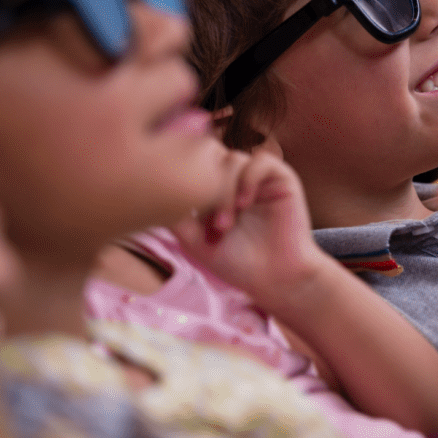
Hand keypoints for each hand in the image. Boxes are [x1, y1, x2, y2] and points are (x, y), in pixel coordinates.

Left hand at [171, 149, 327, 303]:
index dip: (188, 185)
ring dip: (226, 190)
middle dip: (207, 189)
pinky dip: (248, 179)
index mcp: (215, 189)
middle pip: (212, 159)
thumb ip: (174, 213)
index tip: (190, 223)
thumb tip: (156, 186)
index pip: (195, 166)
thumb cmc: (236, 263)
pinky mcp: (282, 178)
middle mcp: (236, 179)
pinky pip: (261, 160)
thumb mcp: (192, 239)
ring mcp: (258, 178)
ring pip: (233, 159)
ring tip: (226, 224)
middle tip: (213, 226)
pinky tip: (245, 204)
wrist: (274, 279)